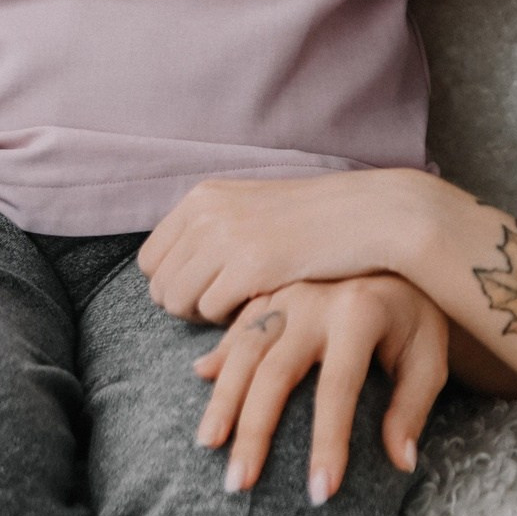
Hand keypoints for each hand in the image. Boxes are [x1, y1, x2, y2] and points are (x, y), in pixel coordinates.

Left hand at [140, 169, 451, 323]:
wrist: (366, 214)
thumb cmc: (311, 219)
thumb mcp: (250, 208)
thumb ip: (211, 228)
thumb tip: (169, 272)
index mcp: (203, 197)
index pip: (150, 259)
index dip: (173, 284)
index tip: (205, 292)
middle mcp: (206, 213)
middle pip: (159, 284)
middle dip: (186, 304)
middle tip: (224, 306)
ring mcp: (226, 238)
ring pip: (178, 301)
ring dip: (205, 314)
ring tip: (240, 306)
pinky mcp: (250, 265)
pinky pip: (211, 310)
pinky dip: (229, 318)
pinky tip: (258, 304)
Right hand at [193, 276, 448, 501]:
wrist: (397, 249)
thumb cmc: (415, 315)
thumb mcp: (429, 356)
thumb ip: (413, 407)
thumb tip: (400, 462)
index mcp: (360, 313)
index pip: (338, 389)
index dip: (329, 443)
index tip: (321, 493)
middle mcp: (315, 299)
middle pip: (275, 372)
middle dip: (254, 431)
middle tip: (239, 484)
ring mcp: (286, 292)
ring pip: (244, 348)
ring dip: (223, 398)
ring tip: (208, 445)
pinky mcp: (270, 290)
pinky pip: (237, 325)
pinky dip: (219, 355)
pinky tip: (202, 381)